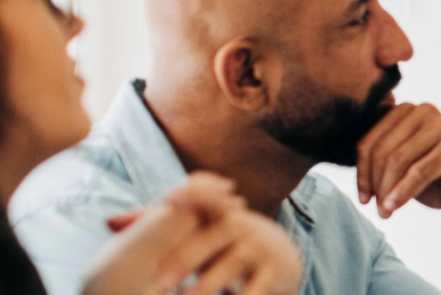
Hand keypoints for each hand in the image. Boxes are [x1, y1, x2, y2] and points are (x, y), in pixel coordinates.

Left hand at [85, 172, 302, 294]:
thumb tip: (110, 221)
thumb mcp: (193, 233)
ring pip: (233, 262)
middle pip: (213, 236)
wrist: (278, 261)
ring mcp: (261, 247)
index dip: (182, 212)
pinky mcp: (278, 271)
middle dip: (185, 259)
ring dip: (208, 283)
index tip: (160, 224)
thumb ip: (154, 224)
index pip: (199, 206)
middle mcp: (242, 226)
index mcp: (216, 213)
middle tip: (159, 284)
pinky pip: (258, 287)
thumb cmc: (222, 248)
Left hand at [356, 103, 440, 218]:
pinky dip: (403, 192)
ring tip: (386, 212)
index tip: (363, 198)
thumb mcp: (402, 166)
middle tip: (376, 207)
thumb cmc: (435, 177)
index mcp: (406, 111)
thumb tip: (351, 163)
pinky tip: (394, 207)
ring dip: (387, 190)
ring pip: (398, 159)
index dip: (361, 173)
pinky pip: (419, 171)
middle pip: (382, 150)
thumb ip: (381, 157)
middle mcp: (423, 111)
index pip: (369, 141)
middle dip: (375, 183)